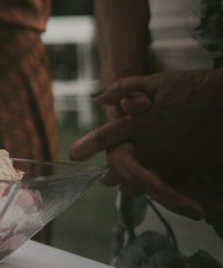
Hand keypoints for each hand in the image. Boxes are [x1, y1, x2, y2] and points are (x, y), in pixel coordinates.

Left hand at [70, 69, 222, 216]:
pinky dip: (157, 186)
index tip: (75, 152)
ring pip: (142, 184)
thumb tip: (98, 98)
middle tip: (103, 177)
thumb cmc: (192, 87)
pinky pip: (166, 187)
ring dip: (132, 183)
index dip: (86, 146)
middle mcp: (153, 147)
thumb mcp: (156, 81)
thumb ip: (123, 89)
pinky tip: (153, 183)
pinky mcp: (190, 173)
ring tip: (124, 183)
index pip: (105, 138)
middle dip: (110, 174)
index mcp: (141, 124)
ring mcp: (172, 163)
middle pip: (120, 171)